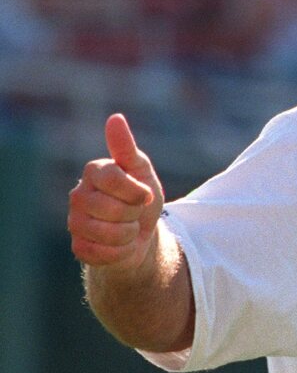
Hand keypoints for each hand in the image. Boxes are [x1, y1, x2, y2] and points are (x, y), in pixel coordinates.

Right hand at [68, 113, 163, 270]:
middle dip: (134, 214)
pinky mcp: (79, 247)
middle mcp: (78, 195)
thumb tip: (115, 118)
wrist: (141, 235)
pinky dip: (121, 252)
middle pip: (114, 209)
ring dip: (129, 234)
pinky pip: (104, 253)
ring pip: (110, 233)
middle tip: (133, 213)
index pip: (114, 179)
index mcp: (93, 172)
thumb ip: (127, 149)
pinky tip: (120, 245)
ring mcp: (75, 222)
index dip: (137, 191)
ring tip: (127, 228)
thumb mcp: (141, 171)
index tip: (145, 194)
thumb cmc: (141, 199)